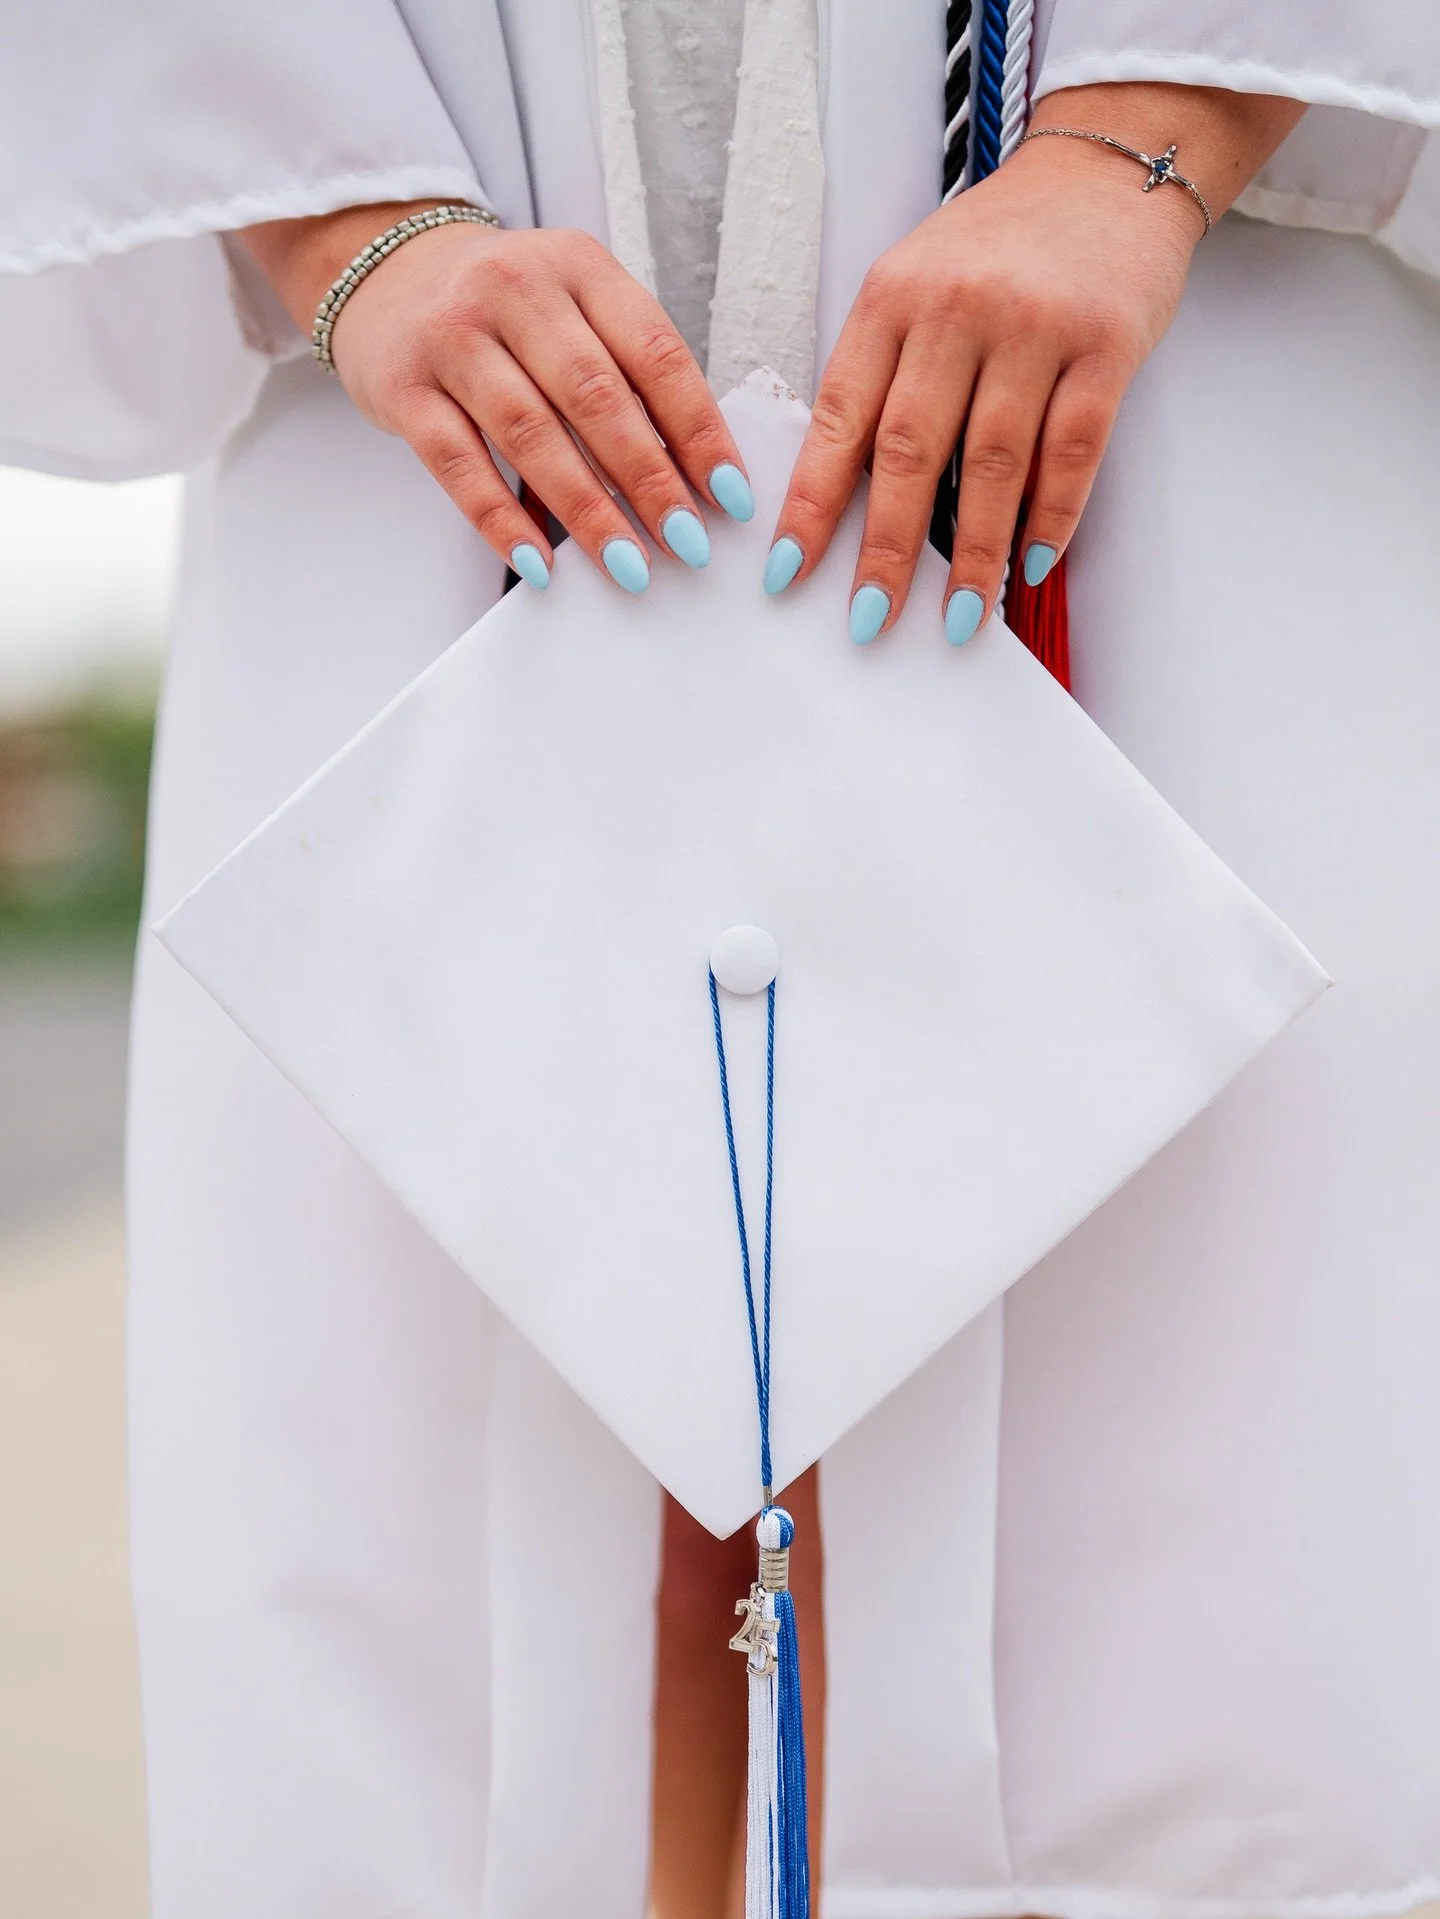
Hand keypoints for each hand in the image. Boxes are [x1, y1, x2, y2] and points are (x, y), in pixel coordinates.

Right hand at [239, 208, 754, 590]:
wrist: (385, 273)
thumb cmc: (504, 308)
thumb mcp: (573, 306)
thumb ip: (625, 372)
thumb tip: (692, 476)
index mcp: (578, 266)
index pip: (654, 352)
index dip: (698, 429)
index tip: (730, 495)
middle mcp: (515, 289)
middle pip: (595, 396)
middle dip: (649, 479)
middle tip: (687, 542)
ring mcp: (453, 337)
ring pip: (531, 433)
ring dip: (586, 510)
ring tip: (627, 565)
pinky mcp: (403, 387)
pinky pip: (459, 466)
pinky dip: (501, 520)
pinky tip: (538, 563)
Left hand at [768, 82, 1305, 643]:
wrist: (1108, 169)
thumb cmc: (1002, 245)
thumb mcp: (918, 284)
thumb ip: (887, 373)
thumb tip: (852, 497)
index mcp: (892, 299)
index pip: (840, 418)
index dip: (811, 503)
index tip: (788, 572)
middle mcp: (956, 309)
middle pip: (910, 451)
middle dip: (885, 549)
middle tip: (870, 620)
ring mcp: (1034, 325)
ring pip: (991, 462)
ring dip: (972, 553)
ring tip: (958, 617)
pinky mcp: (1105, 343)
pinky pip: (1072, 449)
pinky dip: (1052, 516)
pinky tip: (1032, 564)